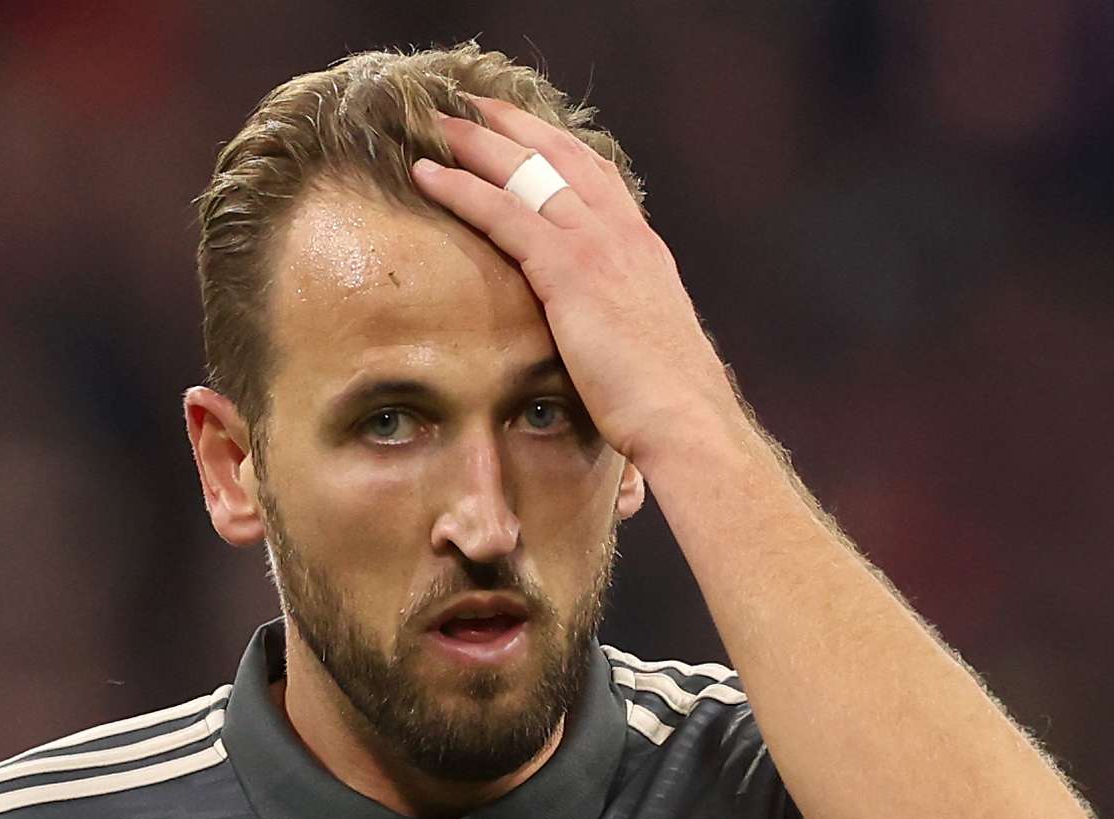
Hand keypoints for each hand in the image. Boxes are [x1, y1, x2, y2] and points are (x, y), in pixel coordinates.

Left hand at [412, 97, 743, 465]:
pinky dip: (462, 188)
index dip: (558, 147)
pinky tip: (428, 175)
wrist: (685, 418)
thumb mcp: (645, 344)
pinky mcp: (571, 270)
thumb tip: (602, 335)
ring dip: (479, 143)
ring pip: (530, 173)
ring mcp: (600, 246)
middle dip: (516, 126)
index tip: (526, 131)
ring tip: (439, 124)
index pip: (598, 177)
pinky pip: (505, 213)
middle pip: (562, 157)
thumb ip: (621, 320)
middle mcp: (624, 234)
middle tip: (473, 106)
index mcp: (643, 250)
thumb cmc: (666, 401)